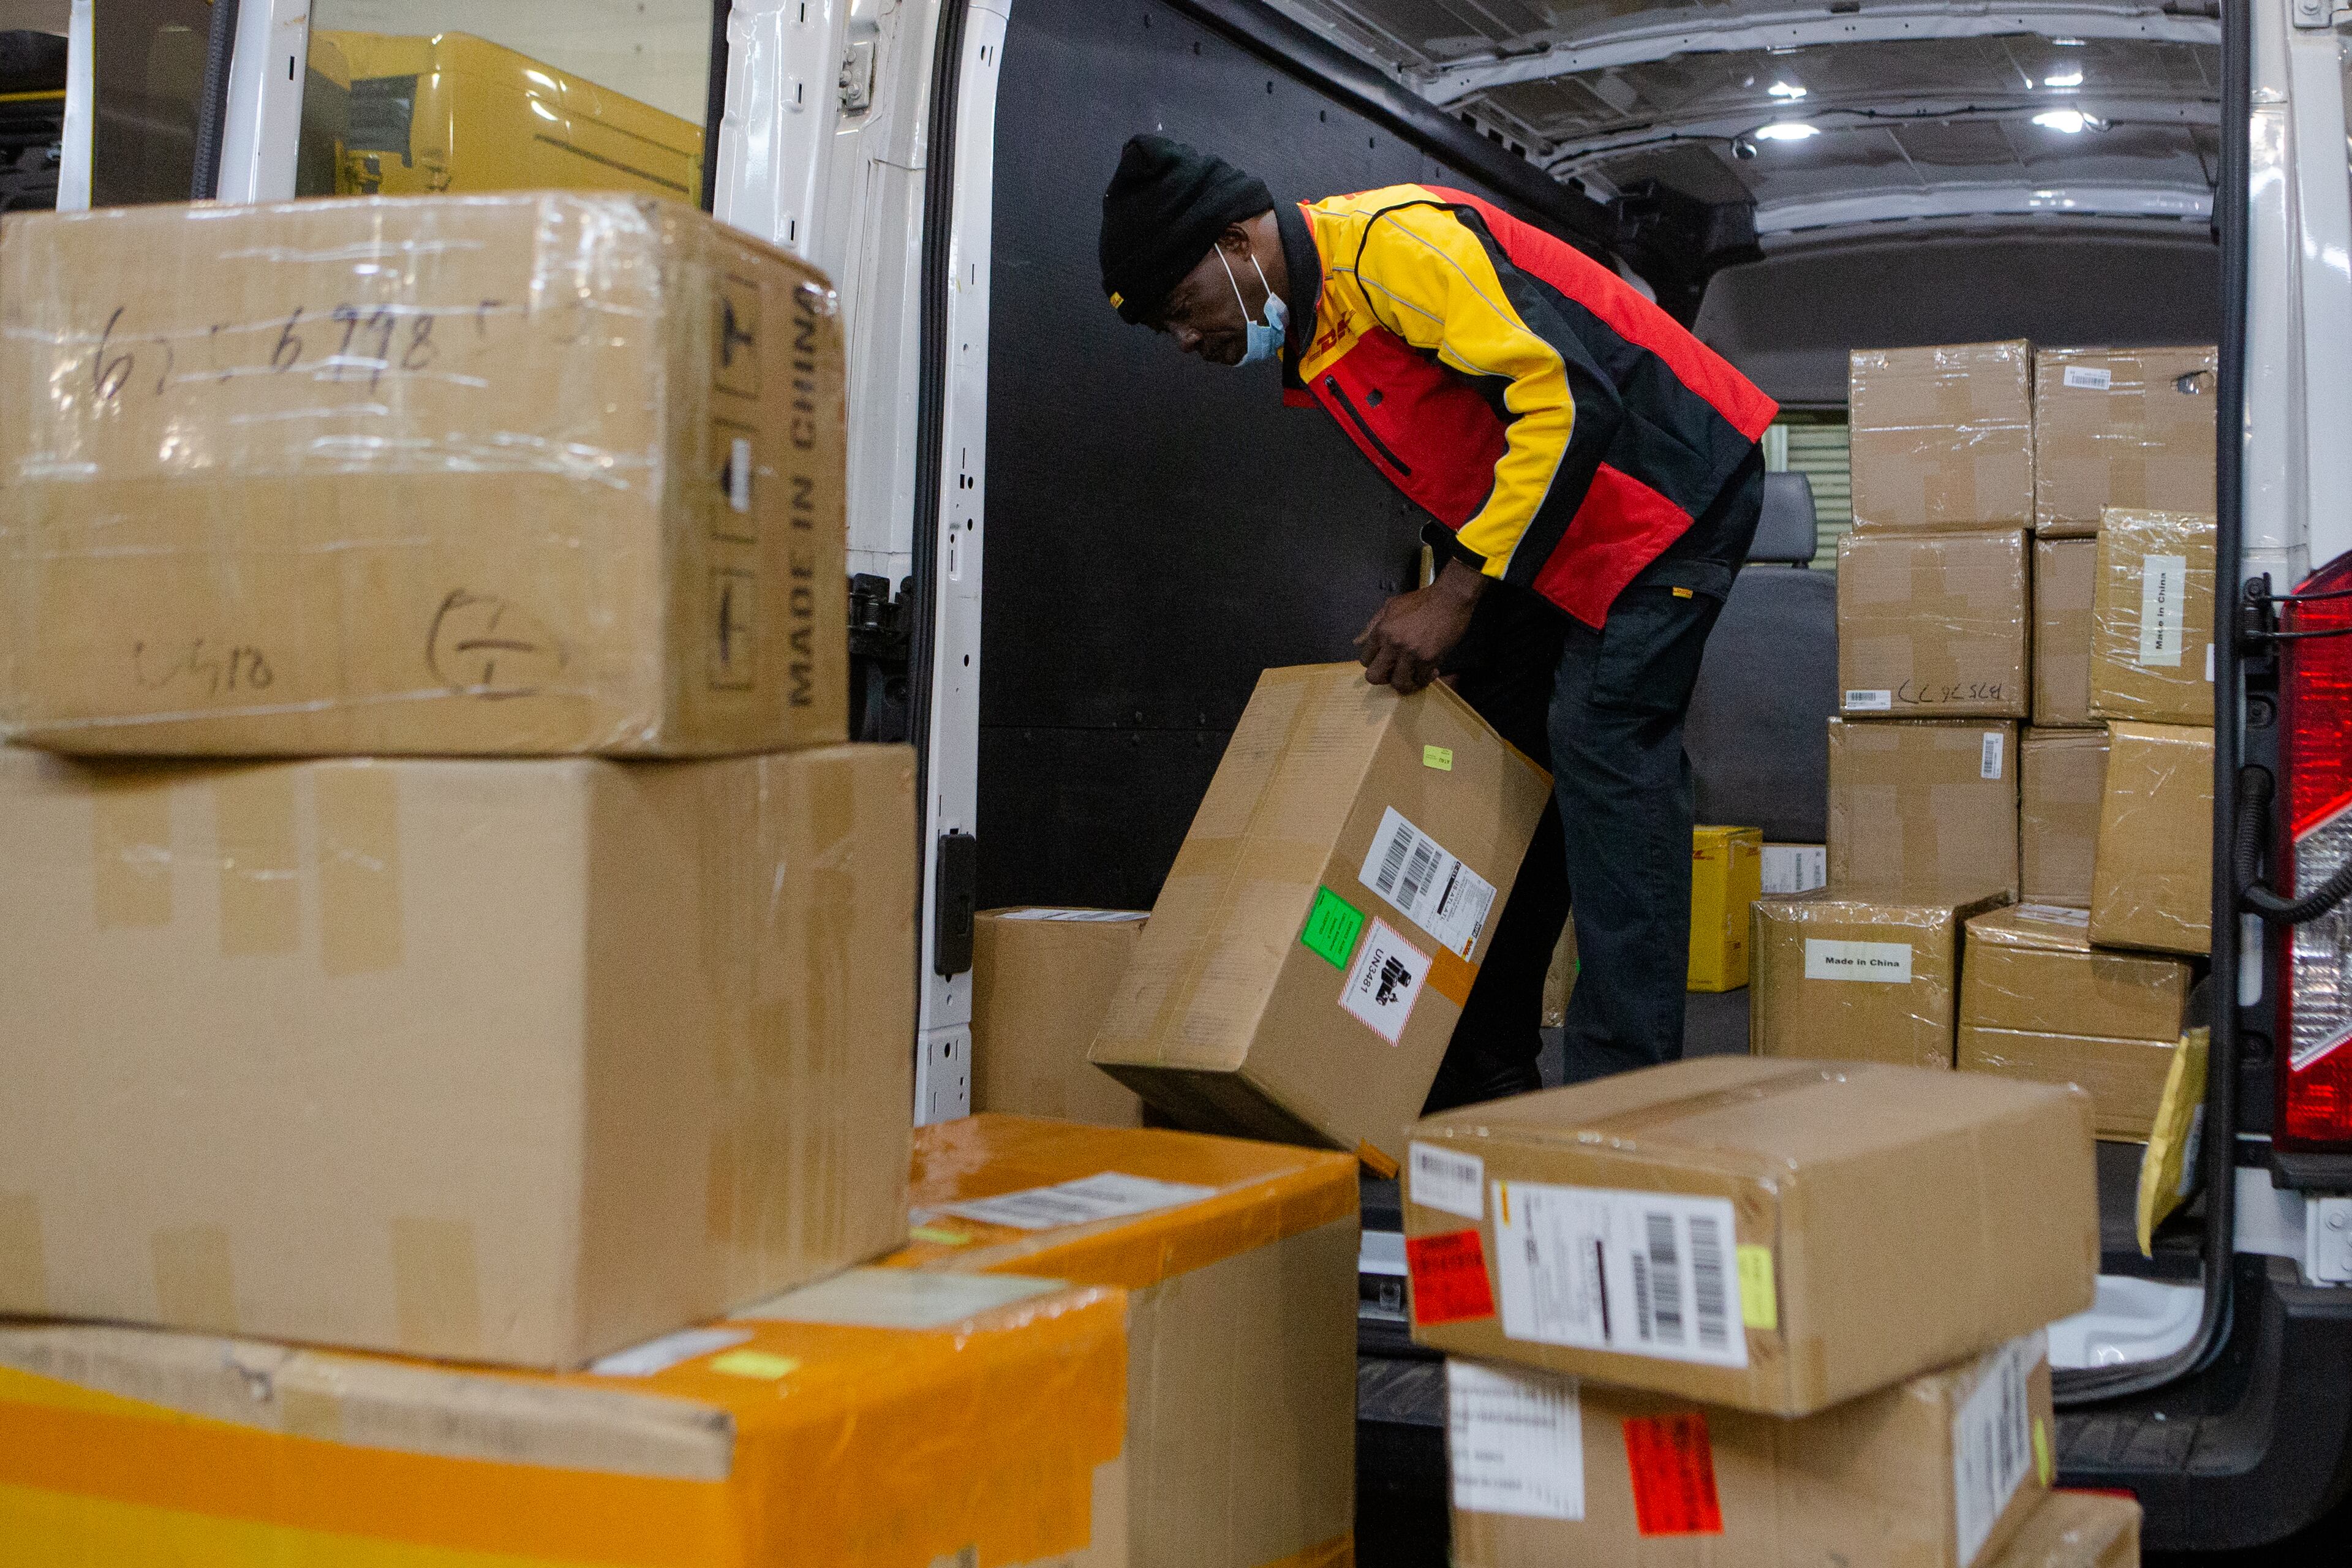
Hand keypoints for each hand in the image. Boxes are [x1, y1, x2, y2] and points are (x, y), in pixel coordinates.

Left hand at [1355, 560, 1486, 693]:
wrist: (1450, 598)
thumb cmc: (1422, 600)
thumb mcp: (1391, 606)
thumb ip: (1372, 625)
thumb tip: (1357, 642)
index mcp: (1381, 630)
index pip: (1365, 659)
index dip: (1375, 663)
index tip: (1386, 662)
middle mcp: (1393, 644)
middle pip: (1374, 677)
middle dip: (1384, 679)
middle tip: (1396, 674)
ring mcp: (1410, 653)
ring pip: (1399, 683)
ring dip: (1407, 683)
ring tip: (1414, 676)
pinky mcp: (1428, 659)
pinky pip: (1421, 679)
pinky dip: (1425, 678)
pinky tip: (1431, 670)